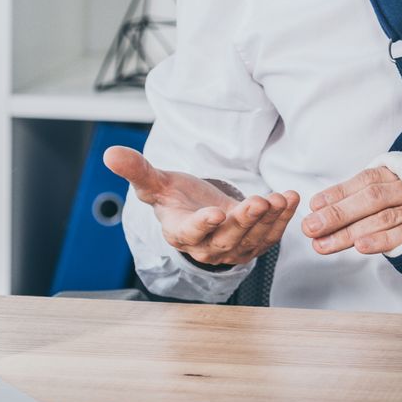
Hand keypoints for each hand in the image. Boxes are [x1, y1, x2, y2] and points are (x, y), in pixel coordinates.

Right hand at [105, 146, 298, 268]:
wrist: (198, 212)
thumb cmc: (176, 198)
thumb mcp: (155, 182)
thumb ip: (137, 170)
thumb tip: (110, 153)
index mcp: (180, 232)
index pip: (190, 232)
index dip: (202, 225)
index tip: (214, 214)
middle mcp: (206, 246)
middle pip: (227, 238)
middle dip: (245, 221)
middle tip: (259, 202)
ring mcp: (232, 248)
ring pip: (252, 238)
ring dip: (269, 219)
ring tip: (280, 199)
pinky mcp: (253, 244)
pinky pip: (270, 235)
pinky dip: (283, 219)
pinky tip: (291, 199)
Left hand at [303, 166, 401, 255]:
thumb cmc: (401, 198)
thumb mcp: (380, 188)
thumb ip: (351, 196)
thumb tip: (317, 206)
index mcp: (391, 175)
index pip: (363, 182)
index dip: (338, 194)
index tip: (313, 207)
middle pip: (370, 199)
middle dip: (338, 214)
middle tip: (310, 228)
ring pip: (382, 219)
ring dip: (350, 233)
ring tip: (324, 245)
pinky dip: (380, 241)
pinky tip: (360, 247)